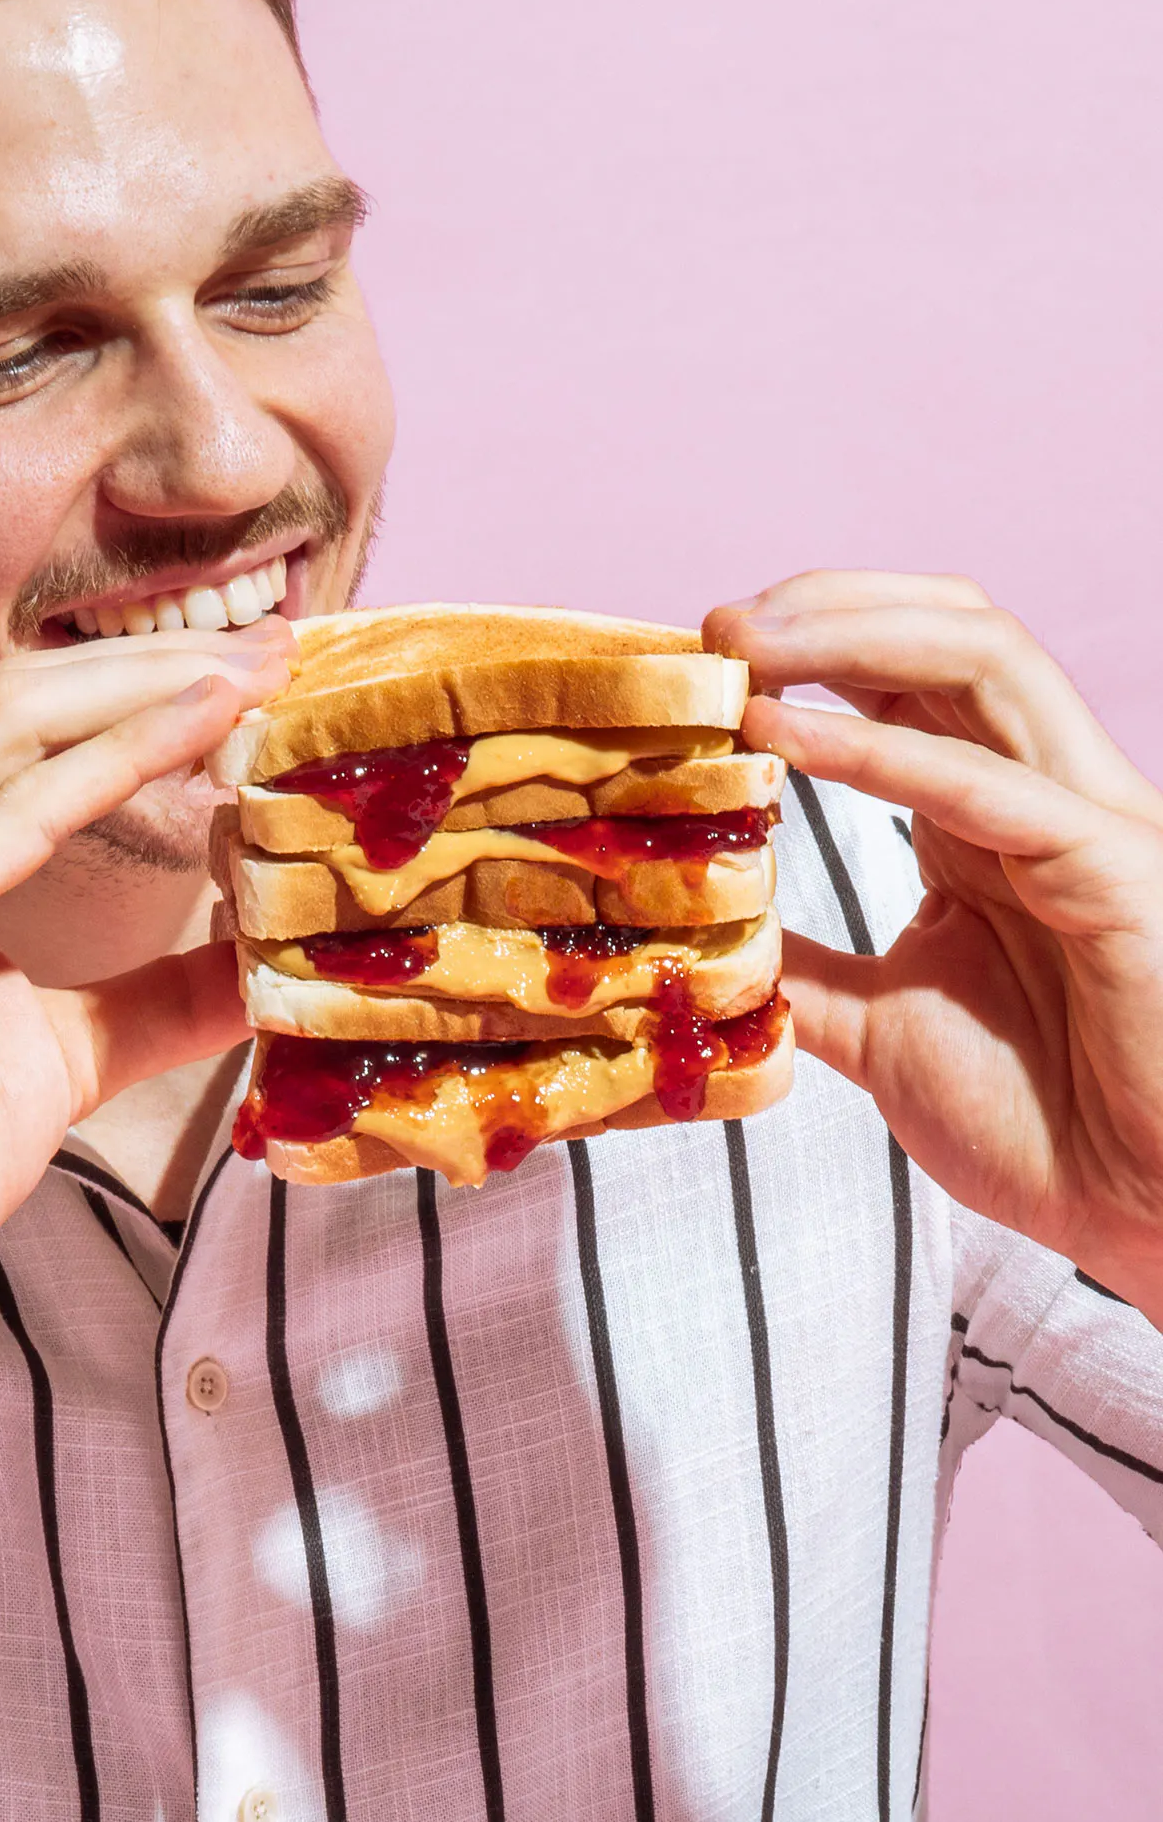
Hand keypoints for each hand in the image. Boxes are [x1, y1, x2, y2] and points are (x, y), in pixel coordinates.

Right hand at [0, 618, 291, 1344]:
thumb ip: (156, 1000)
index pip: (21, 721)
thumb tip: (258, 967)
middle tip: (280, 642)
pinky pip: (15, 812)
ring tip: (258, 670)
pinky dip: (118, 761)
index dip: (137, 684)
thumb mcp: (63, 1051)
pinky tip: (203, 733)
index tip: (253, 672)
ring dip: (149, 685)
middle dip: (157, 659)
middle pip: (22, 693)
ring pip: (16, 722)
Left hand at [705, 572, 1162, 1320]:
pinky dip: (879, 751)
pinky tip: (784, 737)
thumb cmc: (1044, 1118)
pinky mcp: (1116, 873)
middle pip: (949, 633)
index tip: (702, 658)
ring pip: (987, 659)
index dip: (807, 643)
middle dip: (824, 606)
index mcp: (989, 816)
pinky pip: (992, 787)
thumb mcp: (877, 1026)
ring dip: (851, 634)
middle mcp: (1041, 794)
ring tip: (743, 642)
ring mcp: (1085, 823)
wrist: (1142, 1214)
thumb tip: (710, 938)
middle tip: (714, 624)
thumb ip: (803, 971)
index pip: (908, 676)